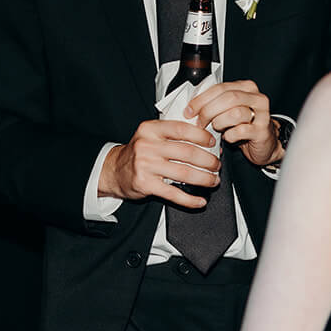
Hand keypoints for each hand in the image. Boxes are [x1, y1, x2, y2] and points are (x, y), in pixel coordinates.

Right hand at [100, 119, 221, 208]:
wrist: (114, 170)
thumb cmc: (139, 152)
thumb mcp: (152, 136)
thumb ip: (173, 135)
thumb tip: (206, 140)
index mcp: (151, 129)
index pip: (182, 129)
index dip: (201, 136)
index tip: (213, 143)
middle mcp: (147, 145)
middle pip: (187, 152)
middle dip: (207, 161)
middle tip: (216, 165)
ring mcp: (145, 165)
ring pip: (184, 173)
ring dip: (204, 179)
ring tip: (213, 181)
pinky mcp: (146, 184)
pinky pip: (173, 193)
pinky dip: (190, 199)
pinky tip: (200, 201)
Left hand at [189, 80, 281, 166]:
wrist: (265, 142)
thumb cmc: (244, 125)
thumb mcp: (229, 110)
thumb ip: (215, 103)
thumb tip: (192, 106)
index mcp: (246, 88)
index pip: (220, 87)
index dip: (202, 99)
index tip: (190, 110)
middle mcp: (256, 98)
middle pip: (228, 98)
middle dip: (208, 111)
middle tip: (199, 122)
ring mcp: (262, 114)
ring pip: (235, 113)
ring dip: (220, 123)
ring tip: (218, 129)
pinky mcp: (262, 131)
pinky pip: (240, 131)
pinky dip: (230, 136)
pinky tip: (228, 137)